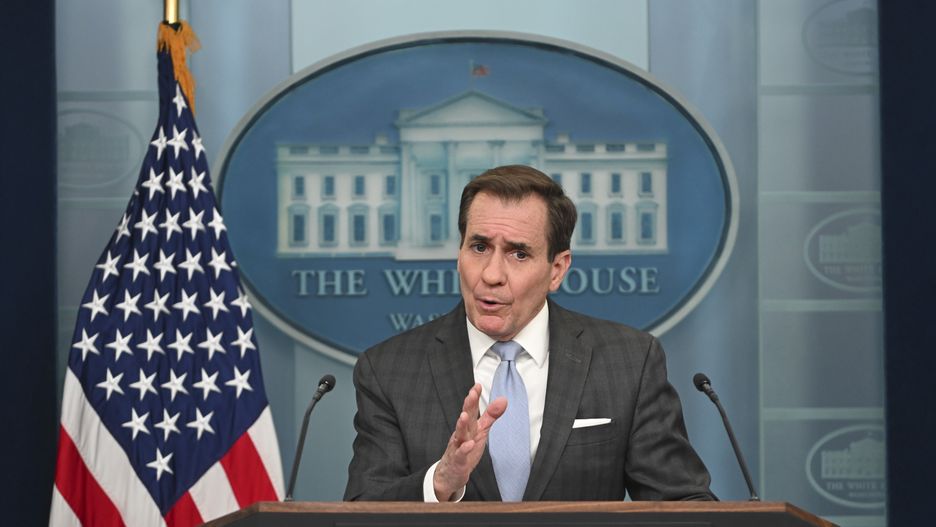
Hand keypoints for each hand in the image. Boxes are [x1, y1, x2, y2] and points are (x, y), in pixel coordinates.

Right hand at [433, 383, 506, 500]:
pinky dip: (464, 449)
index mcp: (469, 426)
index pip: (471, 409)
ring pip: (459, 434)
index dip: (473, 397)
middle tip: (471, 394)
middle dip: (468, 406)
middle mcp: (462, 433)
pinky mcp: (458, 461)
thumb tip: (503, 399)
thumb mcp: (480, 430)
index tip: (477, 385)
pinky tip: (470, 444)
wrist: (451, 472)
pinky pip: (460, 454)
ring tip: (464, 415)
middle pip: (465, 418)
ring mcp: (458, 446)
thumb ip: (491, 415)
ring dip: (461, 425)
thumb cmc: (466, 448)